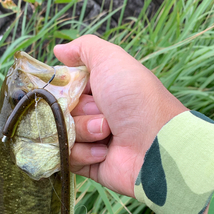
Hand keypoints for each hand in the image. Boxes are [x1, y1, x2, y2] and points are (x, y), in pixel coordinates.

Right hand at [54, 35, 186, 197]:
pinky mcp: (89, 164)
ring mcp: (91, 140)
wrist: (154, 143)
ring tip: (108, 133)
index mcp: (98, 89)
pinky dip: (85, 153)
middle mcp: (93, 114)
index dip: (64, 88)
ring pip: (62, 134)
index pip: (63, 87)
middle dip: (78, 110)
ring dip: (84, 132)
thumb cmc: (135, 98)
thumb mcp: (112, 60)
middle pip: (60, 111)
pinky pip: (68, 158)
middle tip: (102, 112)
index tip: (72, 88)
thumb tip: (58, 50)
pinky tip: (105, 152)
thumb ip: (84, 48)